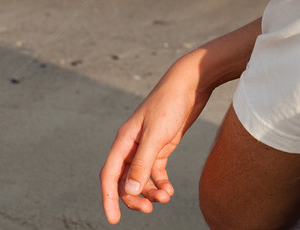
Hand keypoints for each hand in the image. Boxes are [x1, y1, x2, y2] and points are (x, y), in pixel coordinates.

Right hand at [100, 52, 211, 223]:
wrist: (191, 84)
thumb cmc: (170, 104)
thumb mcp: (156, 135)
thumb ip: (142, 163)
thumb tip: (128, 190)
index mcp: (124, 140)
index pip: (109, 174)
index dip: (108, 198)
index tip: (113, 219)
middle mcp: (132, 144)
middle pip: (125, 180)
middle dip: (133, 197)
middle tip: (149, 209)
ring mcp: (147, 146)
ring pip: (141, 178)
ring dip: (150, 191)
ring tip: (166, 197)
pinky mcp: (162, 146)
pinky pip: (156, 172)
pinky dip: (161, 183)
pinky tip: (170, 190)